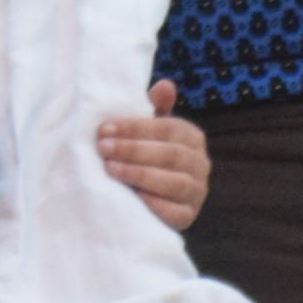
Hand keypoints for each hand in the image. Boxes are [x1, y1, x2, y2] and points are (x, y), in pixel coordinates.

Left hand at [100, 83, 212, 233]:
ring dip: (139, 174)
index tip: (105, 128)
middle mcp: (200, 164)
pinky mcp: (188, 217)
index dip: (136, 128)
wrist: (151, 200)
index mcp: (192, 137)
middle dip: (133, 150)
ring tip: (110, 169)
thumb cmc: (147, 156)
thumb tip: (164, 85)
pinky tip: (133, 196)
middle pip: (170, 154)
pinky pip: (175, 212)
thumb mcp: (149, 131)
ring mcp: (197, 192)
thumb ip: (154, 108)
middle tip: (103, 148)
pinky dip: (155, 204)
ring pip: (174, 182)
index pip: (169, 128)